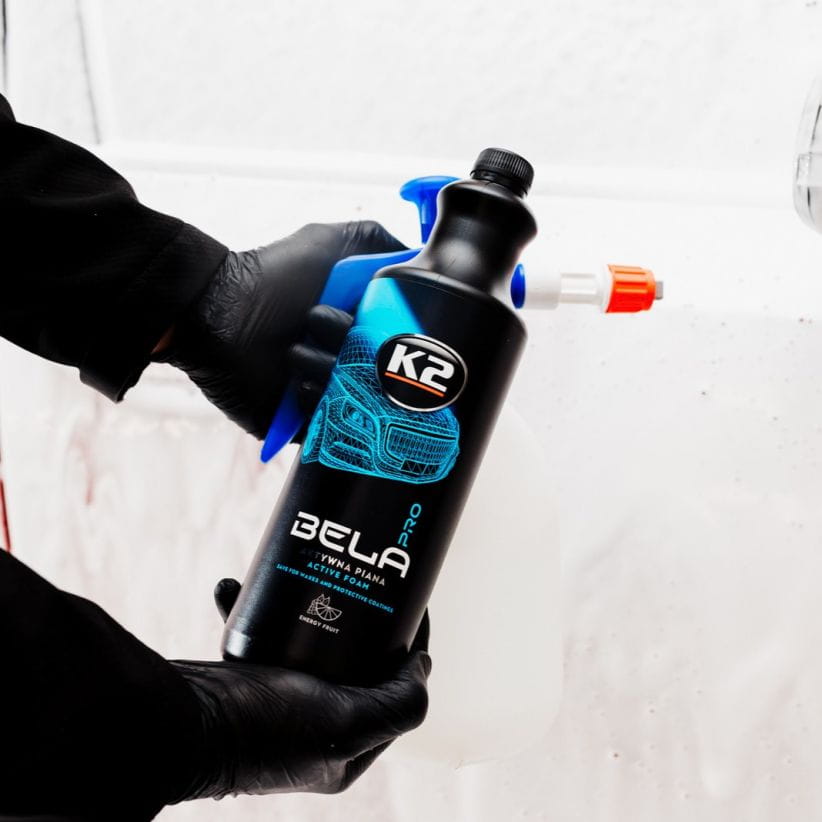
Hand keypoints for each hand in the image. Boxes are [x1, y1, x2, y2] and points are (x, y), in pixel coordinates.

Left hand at [164, 221, 404, 437]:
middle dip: (358, 350)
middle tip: (325, 328)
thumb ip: (378, 241)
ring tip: (295, 351)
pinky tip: (291, 379)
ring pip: (359, 399)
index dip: (396, 332)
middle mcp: (349, 359)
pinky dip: (313, 400)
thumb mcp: (328, 242)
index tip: (377, 318)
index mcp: (361, 325)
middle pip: (384, 373)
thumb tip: (422, 257)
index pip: (402, 340)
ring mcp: (328, 392)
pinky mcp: (303, 421)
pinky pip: (330, 425)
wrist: (217, 314)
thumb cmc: (271, 276)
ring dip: (328, 371)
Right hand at [168, 580, 429, 800]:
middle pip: (355, 662)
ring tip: (305, 571)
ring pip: (311, 643)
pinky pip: (262, 635)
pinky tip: (235, 586)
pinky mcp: (248, 680)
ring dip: (307, 605)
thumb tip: (422, 667)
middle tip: (362, 577)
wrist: (179, 726)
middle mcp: (317, 728)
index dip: (408, 647)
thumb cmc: (259, 730)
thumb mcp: (344, 724)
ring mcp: (282, 703)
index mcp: (346, 749)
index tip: (410, 603)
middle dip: (359, 619)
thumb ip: (396, 705)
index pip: (396, 693)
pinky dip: (254, 608)